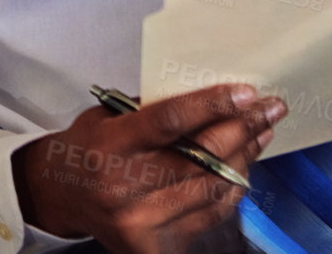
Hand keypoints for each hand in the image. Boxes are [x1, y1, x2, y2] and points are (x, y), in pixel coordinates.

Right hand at [11, 84, 284, 253]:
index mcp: (111, 147)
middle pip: (202, 157)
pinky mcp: (157, 247)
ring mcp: (144, 222)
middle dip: (243, 129)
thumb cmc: (89, 147)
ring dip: (245, 157)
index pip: (170, 122)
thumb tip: (210, 94)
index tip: (247, 92)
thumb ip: (151, 109)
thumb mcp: (107, 117)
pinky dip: (231, 189)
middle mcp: (126, 188)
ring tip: (262, 132)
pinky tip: (242, 166)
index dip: (212, 105)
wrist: (60, 197)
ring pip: (213, 187)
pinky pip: (210, 214)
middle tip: (271, 107)